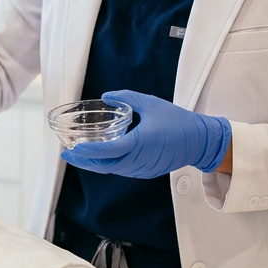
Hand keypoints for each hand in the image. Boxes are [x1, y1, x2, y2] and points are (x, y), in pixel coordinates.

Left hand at [62, 90, 230, 179]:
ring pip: (113, 170)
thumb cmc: (177, 121)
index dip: (89, 152)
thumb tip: (107, 95)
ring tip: (79, 156)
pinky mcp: (147, 172)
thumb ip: (127, 97)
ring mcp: (143, 169)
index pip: (109, 151)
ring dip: (95, 164)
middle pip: (106, 165)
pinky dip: (109, 165)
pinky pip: (123, 170)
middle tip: (67, 154)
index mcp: (141, 143)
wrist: (200, 141)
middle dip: (84, 161)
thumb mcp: (150, 103)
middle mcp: (140, 160)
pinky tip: (100, 158)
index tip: (73, 149)